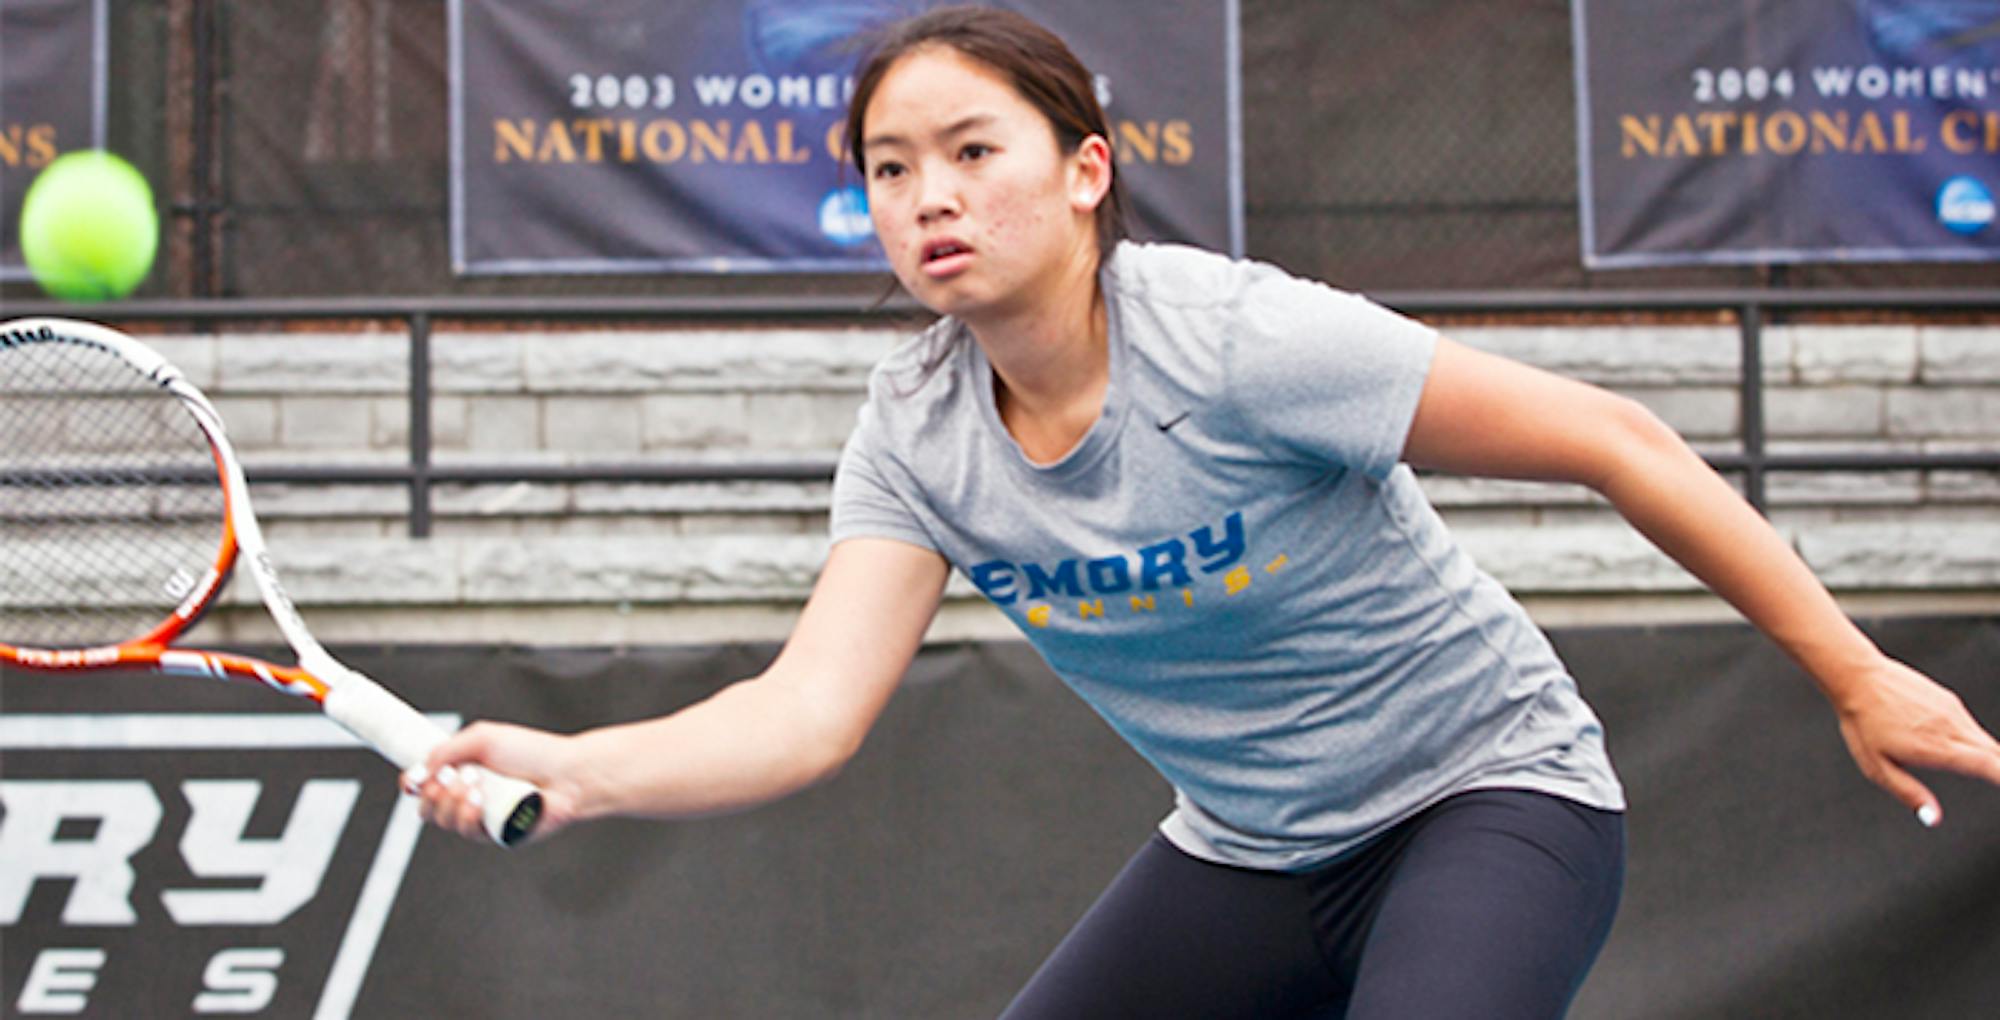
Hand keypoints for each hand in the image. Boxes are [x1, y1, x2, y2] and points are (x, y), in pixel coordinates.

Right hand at [402, 721, 584, 844]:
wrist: (566, 774)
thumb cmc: (533, 753)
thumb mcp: (484, 738)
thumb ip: (447, 749)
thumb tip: (421, 768)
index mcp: (462, 771)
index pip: (424, 783)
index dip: (412, 783)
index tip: (411, 779)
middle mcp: (468, 795)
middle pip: (426, 806)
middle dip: (431, 792)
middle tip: (452, 777)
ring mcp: (480, 816)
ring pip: (443, 820)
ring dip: (453, 800)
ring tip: (477, 784)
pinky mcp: (493, 834)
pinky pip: (466, 831)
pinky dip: (469, 814)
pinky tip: (481, 800)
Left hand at [1831, 657, 1999, 827]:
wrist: (1857, 677)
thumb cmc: (1863, 724)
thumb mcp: (1877, 767)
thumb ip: (1908, 793)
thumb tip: (1932, 819)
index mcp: (1935, 748)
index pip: (1985, 764)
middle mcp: (1950, 728)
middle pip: (1995, 753)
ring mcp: (1952, 711)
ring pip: (1986, 740)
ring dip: (1994, 758)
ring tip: (1991, 773)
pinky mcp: (1949, 700)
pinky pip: (1971, 727)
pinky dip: (1978, 742)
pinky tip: (1964, 747)